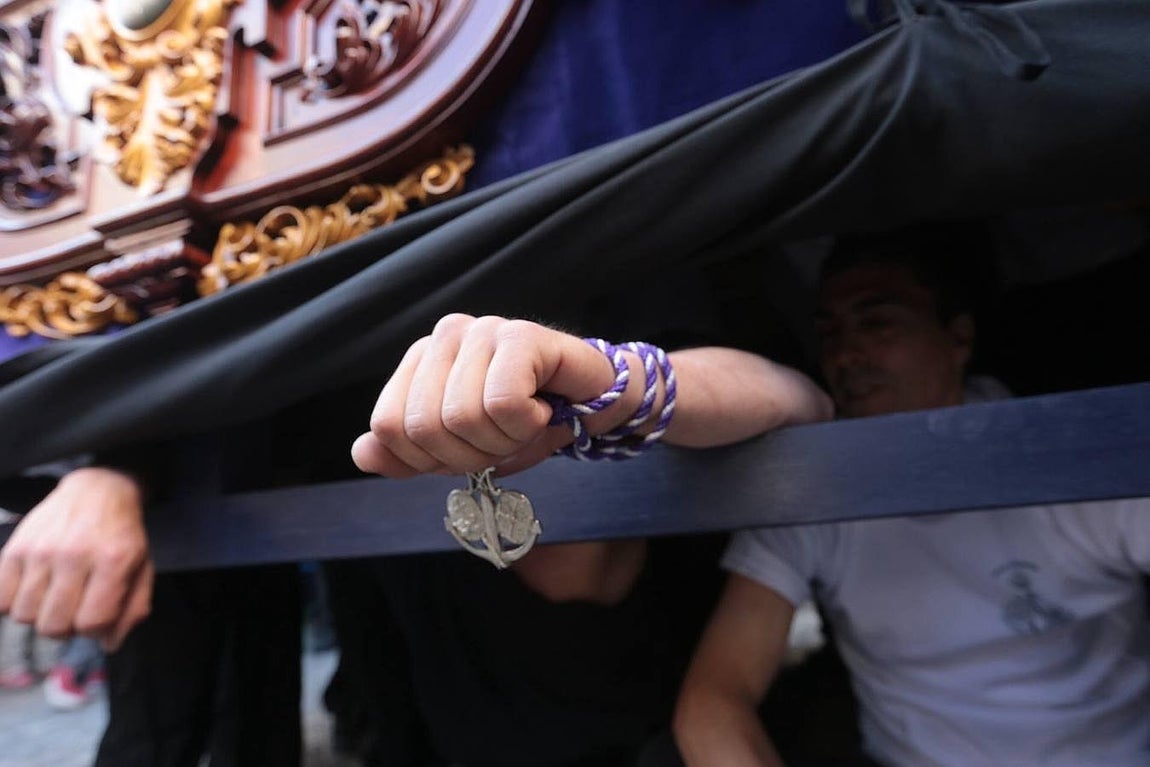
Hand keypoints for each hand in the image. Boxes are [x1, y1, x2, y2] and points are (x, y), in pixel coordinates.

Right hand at [0, 467, 151, 650]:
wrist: (97, 491)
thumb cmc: (121, 536)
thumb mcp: (142, 568)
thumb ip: (132, 610)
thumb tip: (109, 645)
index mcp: (113, 561)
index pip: (91, 623)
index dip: (94, 629)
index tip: (97, 614)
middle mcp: (74, 555)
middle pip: (54, 626)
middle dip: (66, 627)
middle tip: (74, 607)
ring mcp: (40, 551)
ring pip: (26, 616)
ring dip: (41, 615)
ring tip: (55, 596)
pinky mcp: (14, 548)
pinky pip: (2, 601)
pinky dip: (15, 603)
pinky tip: (34, 589)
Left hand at [352, 314, 624, 477]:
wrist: (596, 405)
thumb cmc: (528, 423)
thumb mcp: (461, 450)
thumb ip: (409, 455)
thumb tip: (362, 453)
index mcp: (421, 361)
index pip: (387, 428)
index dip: (428, 461)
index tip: (471, 450)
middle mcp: (444, 337)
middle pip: (423, 428)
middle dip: (469, 455)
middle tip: (504, 439)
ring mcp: (481, 331)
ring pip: (462, 418)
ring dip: (504, 441)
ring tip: (527, 422)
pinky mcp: (521, 336)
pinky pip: (502, 403)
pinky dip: (526, 423)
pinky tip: (542, 407)